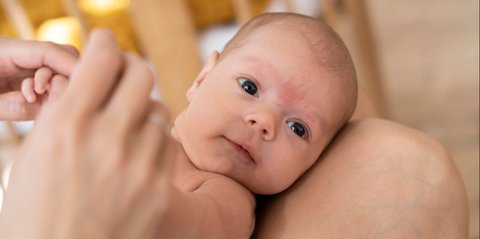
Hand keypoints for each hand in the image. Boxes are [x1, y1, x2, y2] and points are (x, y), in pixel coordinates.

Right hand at [0, 29, 175, 238]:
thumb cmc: (35, 213)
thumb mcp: (31, 157)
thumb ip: (60, 112)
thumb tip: (80, 81)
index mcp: (67, 125)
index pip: (102, 58)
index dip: (105, 42)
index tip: (105, 44)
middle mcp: (107, 139)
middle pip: (141, 73)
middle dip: (129, 68)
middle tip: (122, 76)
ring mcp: (138, 164)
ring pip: (157, 110)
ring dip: (141, 110)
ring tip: (125, 127)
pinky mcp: (159, 188)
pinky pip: (166, 144)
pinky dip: (153, 141)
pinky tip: (137, 153)